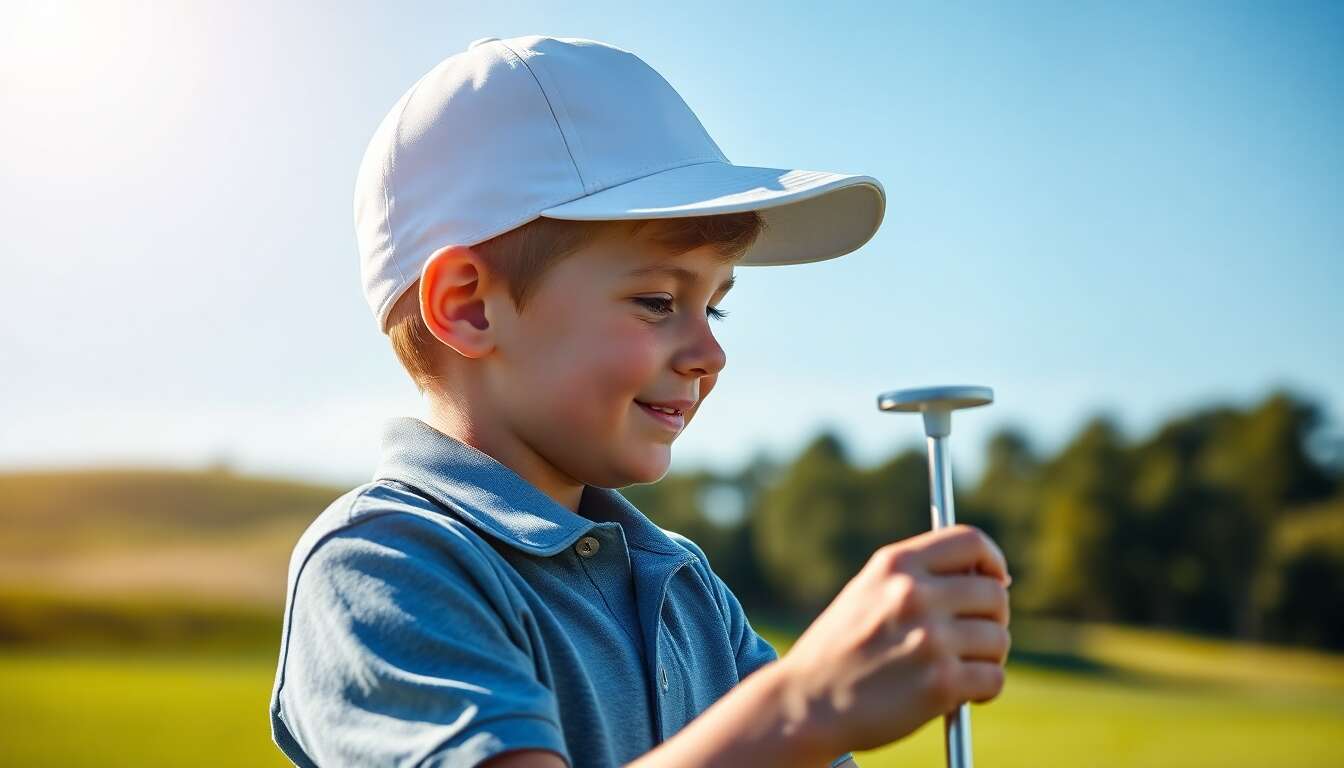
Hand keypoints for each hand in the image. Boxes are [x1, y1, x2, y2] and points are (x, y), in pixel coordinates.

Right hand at [773, 524, 1011, 756]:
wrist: (806, 703)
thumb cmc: (839, 650)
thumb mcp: (867, 592)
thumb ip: (917, 577)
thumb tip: (987, 577)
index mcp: (895, 565)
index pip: (970, 541)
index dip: (992, 560)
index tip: (998, 579)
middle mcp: (913, 595)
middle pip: (994, 594)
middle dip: (993, 618)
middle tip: (975, 638)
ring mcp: (929, 639)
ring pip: (998, 639)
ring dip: (988, 657)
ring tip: (957, 669)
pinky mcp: (941, 684)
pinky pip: (993, 677)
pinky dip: (984, 690)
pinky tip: (960, 694)